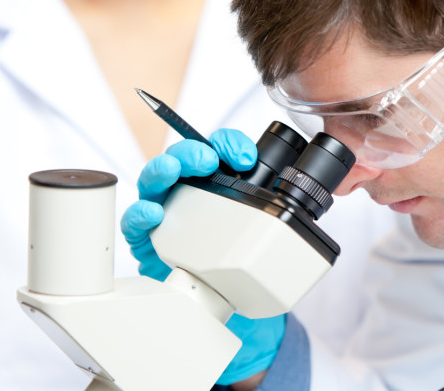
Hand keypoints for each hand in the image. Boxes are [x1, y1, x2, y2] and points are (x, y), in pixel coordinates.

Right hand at [120, 129, 285, 383]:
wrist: (223, 299)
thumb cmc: (236, 256)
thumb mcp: (262, 231)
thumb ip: (277, 214)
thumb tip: (309, 208)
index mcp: (216, 182)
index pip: (217, 150)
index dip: (228, 144)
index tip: (245, 155)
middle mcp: (187, 191)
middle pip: (181, 159)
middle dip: (192, 152)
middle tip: (207, 159)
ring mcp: (165, 212)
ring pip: (154, 180)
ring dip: (163, 170)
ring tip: (174, 170)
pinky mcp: (148, 238)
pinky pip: (135, 222)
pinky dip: (140, 214)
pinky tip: (154, 213)